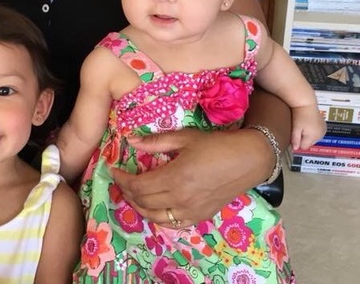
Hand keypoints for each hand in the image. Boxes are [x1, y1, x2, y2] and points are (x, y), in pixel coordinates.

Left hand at [112, 127, 269, 227]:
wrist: (247, 160)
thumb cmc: (215, 145)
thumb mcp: (184, 138)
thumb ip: (156, 142)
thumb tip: (130, 139)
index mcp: (175, 177)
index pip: (138, 186)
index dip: (122, 179)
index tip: (113, 170)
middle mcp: (180, 199)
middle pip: (143, 202)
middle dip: (126, 191)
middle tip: (120, 180)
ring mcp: (191, 211)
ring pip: (154, 216)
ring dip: (138, 206)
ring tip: (132, 193)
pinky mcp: (200, 216)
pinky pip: (172, 223)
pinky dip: (157, 217)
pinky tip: (153, 207)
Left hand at [291, 105, 326, 150]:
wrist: (306, 103)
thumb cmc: (299, 115)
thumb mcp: (295, 128)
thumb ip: (295, 139)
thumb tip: (295, 149)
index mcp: (313, 137)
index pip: (304, 147)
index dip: (298, 142)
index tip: (294, 135)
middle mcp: (320, 135)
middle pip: (309, 143)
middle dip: (303, 139)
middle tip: (298, 129)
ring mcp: (323, 130)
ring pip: (313, 138)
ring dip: (308, 135)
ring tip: (302, 125)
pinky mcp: (324, 126)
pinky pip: (316, 133)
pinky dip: (312, 131)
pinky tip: (308, 124)